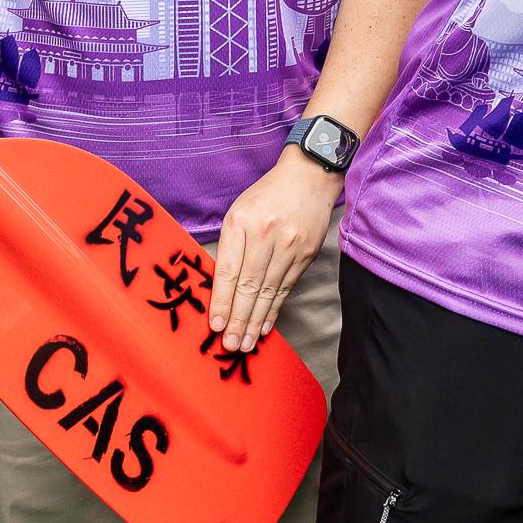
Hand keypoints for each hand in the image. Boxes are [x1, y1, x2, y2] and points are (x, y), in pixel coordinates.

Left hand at [210, 151, 339, 352]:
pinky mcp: (306, 254)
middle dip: (237, 319)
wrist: (308, 177)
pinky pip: (286, 287)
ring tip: (245, 343)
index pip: (229, 270)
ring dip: (255, 321)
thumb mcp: (238, 212)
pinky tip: (264, 326)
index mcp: (241, 222)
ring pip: (269, 291)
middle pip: (249, 286)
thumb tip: (219, 288)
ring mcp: (289, 246)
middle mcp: (266, 235)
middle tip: (230, 345)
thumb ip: (230, 246)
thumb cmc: (266, 196)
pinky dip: (274, 309)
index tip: (215, 325)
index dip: (221, 300)